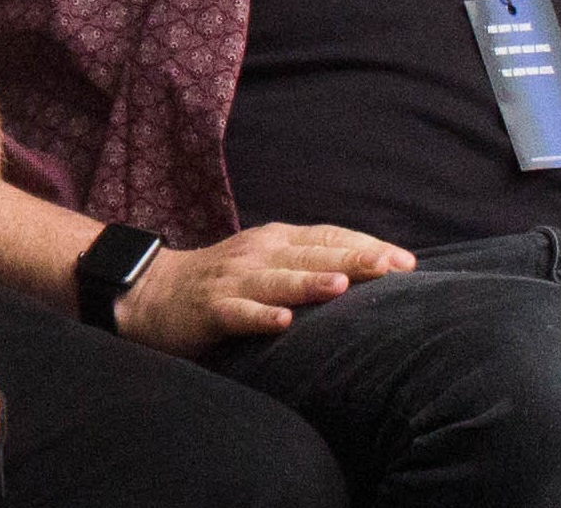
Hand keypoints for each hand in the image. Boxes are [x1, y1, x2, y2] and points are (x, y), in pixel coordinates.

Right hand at [117, 221, 415, 357]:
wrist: (154, 292)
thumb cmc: (223, 281)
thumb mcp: (267, 262)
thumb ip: (307, 262)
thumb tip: (365, 274)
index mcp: (277, 240)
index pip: (329, 238)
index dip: (366, 247)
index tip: (406, 262)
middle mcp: (260, 252)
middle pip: (313, 254)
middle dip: (355, 260)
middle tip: (393, 268)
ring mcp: (234, 279)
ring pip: (279, 279)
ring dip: (311, 282)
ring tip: (343, 286)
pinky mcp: (210, 308)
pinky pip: (238, 313)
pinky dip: (259, 316)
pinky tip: (281, 323)